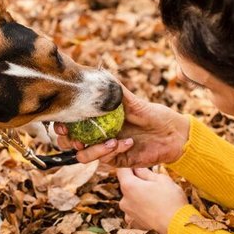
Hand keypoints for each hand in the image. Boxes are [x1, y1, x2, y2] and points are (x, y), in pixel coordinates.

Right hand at [54, 85, 189, 167]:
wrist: (172, 134)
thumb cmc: (153, 114)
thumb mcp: (133, 100)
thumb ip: (116, 90)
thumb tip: (102, 73)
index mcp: (96, 119)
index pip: (69, 124)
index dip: (60, 125)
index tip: (62, 124)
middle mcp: (96, 135)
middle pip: (69, 144)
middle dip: (68, 141)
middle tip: (74, 137)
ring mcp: (105, 149)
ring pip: (83, 156)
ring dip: (92, 149)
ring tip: (110, 141)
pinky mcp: (116, 161)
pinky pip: (105, 160)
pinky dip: (112, 151)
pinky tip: (127, 143)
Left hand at [117, 167, 187, 233]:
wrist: (178, 226)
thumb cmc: (171, 200)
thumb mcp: (161, 179)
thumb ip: (145, 172)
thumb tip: (138, 168)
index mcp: (129, 186)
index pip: (122, 169)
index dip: (129, 164)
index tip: (137, 162)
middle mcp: (124, 200)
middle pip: (127, 184)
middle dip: (137, 181)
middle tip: (153, 182)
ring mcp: (128, 213)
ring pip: (131, 198)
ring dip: (139, 195)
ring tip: (156, 197)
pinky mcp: (133, 222)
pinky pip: (135, 210)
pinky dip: (142, 208)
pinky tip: (154, 208)